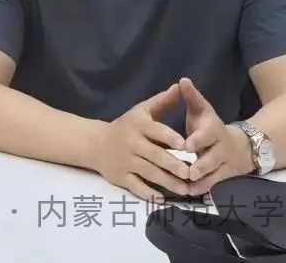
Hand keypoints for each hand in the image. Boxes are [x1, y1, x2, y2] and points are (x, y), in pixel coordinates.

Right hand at [90, 84, 193, 203]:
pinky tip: (162, 198)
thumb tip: (180, 86)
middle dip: (172, 165)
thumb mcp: (142, 110)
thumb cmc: (126, 125)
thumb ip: (162, 101)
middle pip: (154, 155)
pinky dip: (148, 193)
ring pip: (149, 173)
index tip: (185, 145)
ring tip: (185, 189)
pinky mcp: (121, 177)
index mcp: (138, 125)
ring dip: (167, 182)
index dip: (170, 138)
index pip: (156, 131)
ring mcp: (126, 162)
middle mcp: (132, 143)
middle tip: (189, 173)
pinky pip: (136, 187)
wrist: (96, 143)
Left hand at [179, 77, 255, 194]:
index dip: (198, 140)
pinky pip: (216, 186)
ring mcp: (226, 165)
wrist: (241, 145)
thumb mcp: (202, 110)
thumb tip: (182, 80)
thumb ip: (191, 97)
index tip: (187, 146)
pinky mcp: (226, 178)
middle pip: (213, 158)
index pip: (207, 134)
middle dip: (201, 165)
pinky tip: (193, 196)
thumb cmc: (209, 126)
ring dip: (203, 182)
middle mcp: (222, 148)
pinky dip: (206, 192)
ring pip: (216, 176)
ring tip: (187, 188)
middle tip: (188, 172)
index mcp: (214, 129)